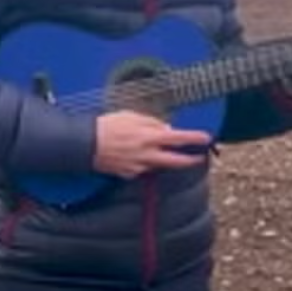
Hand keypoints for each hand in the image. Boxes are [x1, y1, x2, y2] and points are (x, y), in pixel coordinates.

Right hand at [93, 110, 210, 178]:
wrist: (85, 144)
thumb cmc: (107, 126)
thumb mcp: (131, 116)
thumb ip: (151, 122)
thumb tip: (166, 129)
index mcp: (149, 137)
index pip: (178, 138)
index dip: (194, 138)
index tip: (206, 138)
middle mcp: (147, 155)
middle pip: (175, 161)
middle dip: (190, 160)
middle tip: (199, 158)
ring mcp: (138, 167)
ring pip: (158, 166)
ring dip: (164, 160)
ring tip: (160, 152)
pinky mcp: (128, 174)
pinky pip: (141, 169)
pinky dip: (143, 162)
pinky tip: (133, 155)